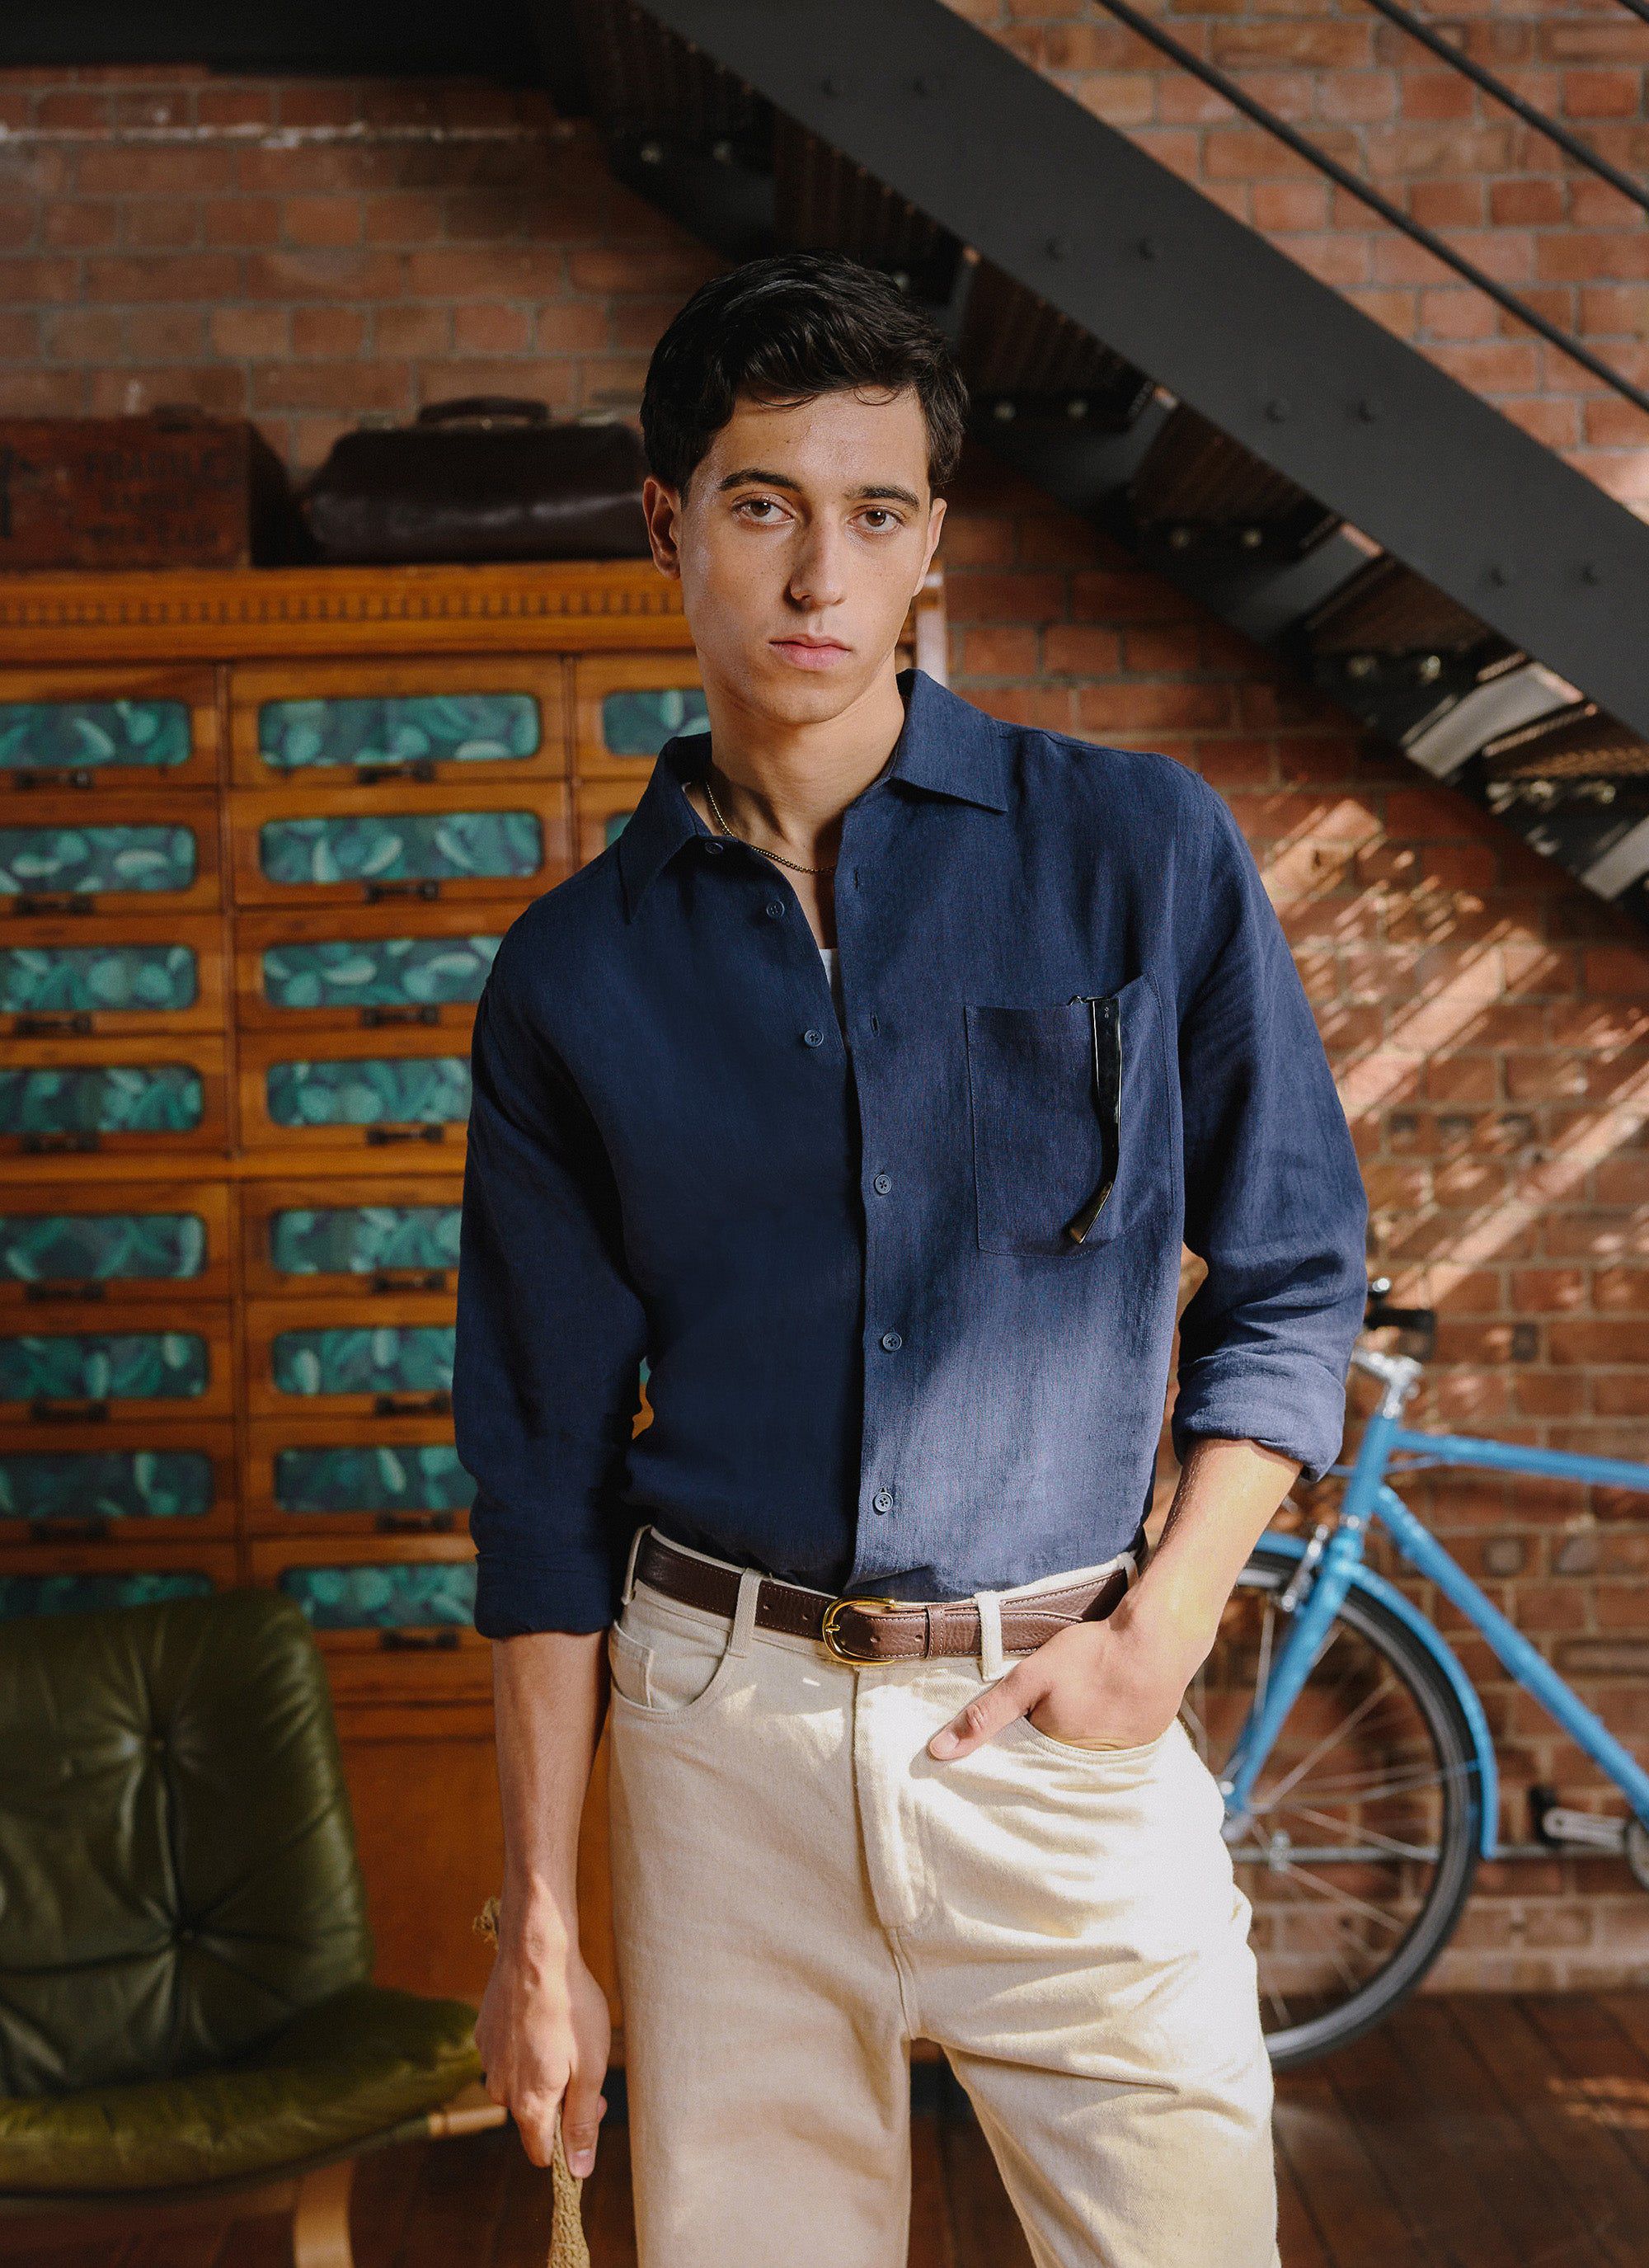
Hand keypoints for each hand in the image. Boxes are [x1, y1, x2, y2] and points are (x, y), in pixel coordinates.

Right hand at [475, 1904, 611, 2176]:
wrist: (535, 1952)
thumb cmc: (569, 2008)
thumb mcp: (589, 2069)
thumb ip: (582, 2123)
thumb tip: (579, 2170)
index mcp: (528, 2104)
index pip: (540, 2153)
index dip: (569, 2141)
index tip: (590, 2108)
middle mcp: (500, 2089)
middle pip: (532, 2116)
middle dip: (560, 2101)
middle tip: (586, 2064)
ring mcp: (488, 2059)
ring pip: (518, 2083)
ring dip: (542, 2072)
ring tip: (564, 2035)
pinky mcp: (483, 2033)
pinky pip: (507, 2056)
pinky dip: (525, 2047)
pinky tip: (541, 2019)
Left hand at [926, 1601, 1200, 1760]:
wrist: (1157, 1643)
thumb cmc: (1091, 1656)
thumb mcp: (1031, 1678)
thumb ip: (986, 1715)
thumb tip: (937, 1752)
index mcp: (1050, 1753)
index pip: (1017, 1766)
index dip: (1005, 1754)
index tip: (990, 1747)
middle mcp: (1081, 1768)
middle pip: (1048, 1764)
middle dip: (1038, 1752)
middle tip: (1046, 1716)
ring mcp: (1114, 1762)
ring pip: (1078, 1759)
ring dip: (1071, 1746)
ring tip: (1075, 1715)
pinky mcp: (1139, 1749)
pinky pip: (1109, 1753)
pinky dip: (1101, 1739)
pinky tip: (1101, 1716)